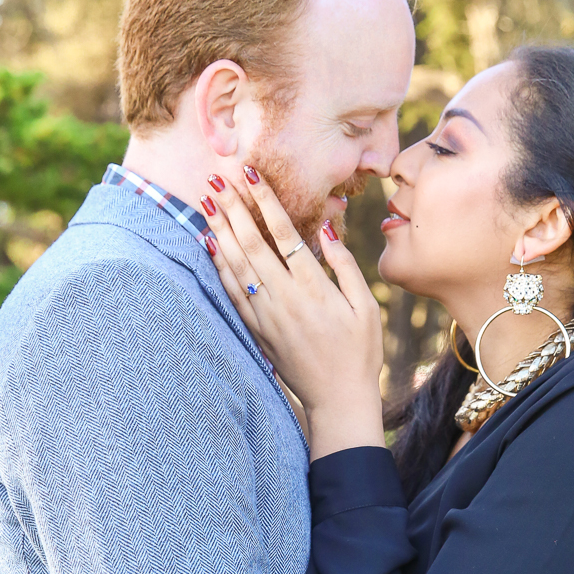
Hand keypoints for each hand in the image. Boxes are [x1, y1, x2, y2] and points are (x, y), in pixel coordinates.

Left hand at [200, 169, 386, 459]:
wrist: (337, 399)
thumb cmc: (359, 352)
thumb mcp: (365, 306)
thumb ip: (345, 265)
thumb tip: (327, 227)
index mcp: (314, 287)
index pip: (284, 233)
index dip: (265, 201)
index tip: (251, 175)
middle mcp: (284, 297)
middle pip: (251, 243)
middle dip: (233, 207)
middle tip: (217, 178)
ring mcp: (266, 315)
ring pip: (235, 264)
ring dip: (220, 230)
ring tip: (207, 202)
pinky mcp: (256, 330)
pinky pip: (231, 292)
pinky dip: (218, 266)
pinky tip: (210, 245)